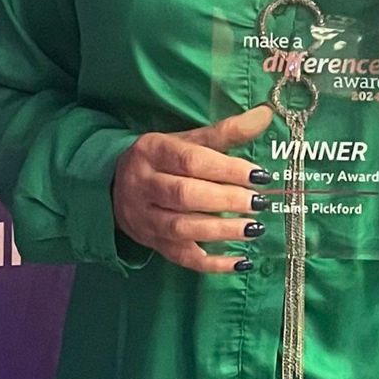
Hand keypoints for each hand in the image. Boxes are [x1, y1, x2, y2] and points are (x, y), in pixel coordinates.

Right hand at [111, 105, 273, 272]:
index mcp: (152, 151)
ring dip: (221, 230)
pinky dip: (213, 263)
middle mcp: (143, 184)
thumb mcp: (186, 140)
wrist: (113, 185)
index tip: (258, 175)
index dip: (227, 168)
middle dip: (225, 200)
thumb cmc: (162, 159)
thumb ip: (226, 131)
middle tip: (258, 202)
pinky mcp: (151, 243)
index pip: (191, 160)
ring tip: (253, 228)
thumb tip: (266, 115)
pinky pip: (182, 257)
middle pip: (185, 195)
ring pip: (181, 228)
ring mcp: (144, 218)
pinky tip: (240, 261)